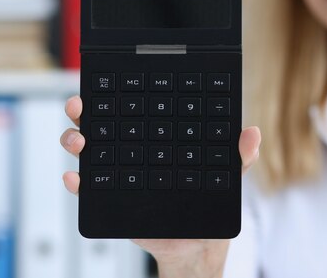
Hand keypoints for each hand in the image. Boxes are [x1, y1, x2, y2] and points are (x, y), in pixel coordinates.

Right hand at [60, 95, 260, 277]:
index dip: (118, 93)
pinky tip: (75, 178)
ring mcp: (120, 174)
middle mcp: (134, 150)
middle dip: (84, 111)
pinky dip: (77, 183)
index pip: (134, 108)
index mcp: (157, 136)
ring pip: (90, 152)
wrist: (197, 245)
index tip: (107, 82)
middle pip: (103, 123)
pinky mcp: (113, 200)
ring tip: (79, 141)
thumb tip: (252, 133)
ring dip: (75, 141)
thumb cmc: (209, 201)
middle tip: (80, 106)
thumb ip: (239, 154)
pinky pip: (89, 190)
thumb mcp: (228, 174)